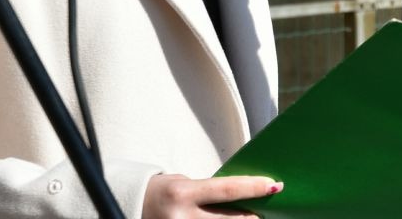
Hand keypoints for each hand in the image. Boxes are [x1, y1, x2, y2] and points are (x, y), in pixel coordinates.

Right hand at [142, 173, 282, 218]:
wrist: (126, 206)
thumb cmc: (161, 193)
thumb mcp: (184, 185)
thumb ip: (209, 193)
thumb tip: (242, 198)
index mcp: (182, 194)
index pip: (226, 190)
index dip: (253, 188)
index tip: (275, 186)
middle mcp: (181, 217)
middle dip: (252, 217)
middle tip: (266, 211)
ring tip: (249, 217)